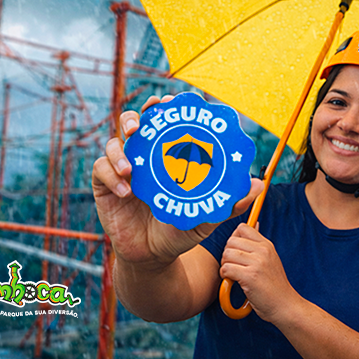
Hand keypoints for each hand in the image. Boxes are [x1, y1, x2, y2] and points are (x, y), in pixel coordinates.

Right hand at [92, 95, 265, 269]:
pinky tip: (126, 192)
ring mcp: (122, 169)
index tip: (169, 101)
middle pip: (132, 123)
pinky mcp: (104, 186)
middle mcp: (143, 157)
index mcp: (165, 156)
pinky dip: (111, 176)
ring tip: (131, 168)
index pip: (162, 123)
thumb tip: (258, 185)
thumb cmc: (180, 230)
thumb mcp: (205, 216)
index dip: (163, 107)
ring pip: (113, 143)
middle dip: (134, 117)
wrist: (154, 256)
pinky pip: (101, 170)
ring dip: (119, 149)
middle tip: (140, 125)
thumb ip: (229, 203)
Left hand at [219, 223, 303, 323]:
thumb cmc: (274, 286)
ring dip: (225, 265)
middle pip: (231, 241)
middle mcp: (263, 251)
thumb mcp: (270, 260)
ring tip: (232, 274)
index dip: (234, 239)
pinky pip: (226, 268)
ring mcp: (257, 263)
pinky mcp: (250, 276)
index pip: (242, 228)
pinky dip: (225, 275)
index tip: (236, 252)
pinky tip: (232, 281)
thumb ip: (259, 245)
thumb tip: (254, 223)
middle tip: (232, 265)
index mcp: (267, 245)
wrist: (285, 306)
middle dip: (227, 254)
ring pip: (227, 254)